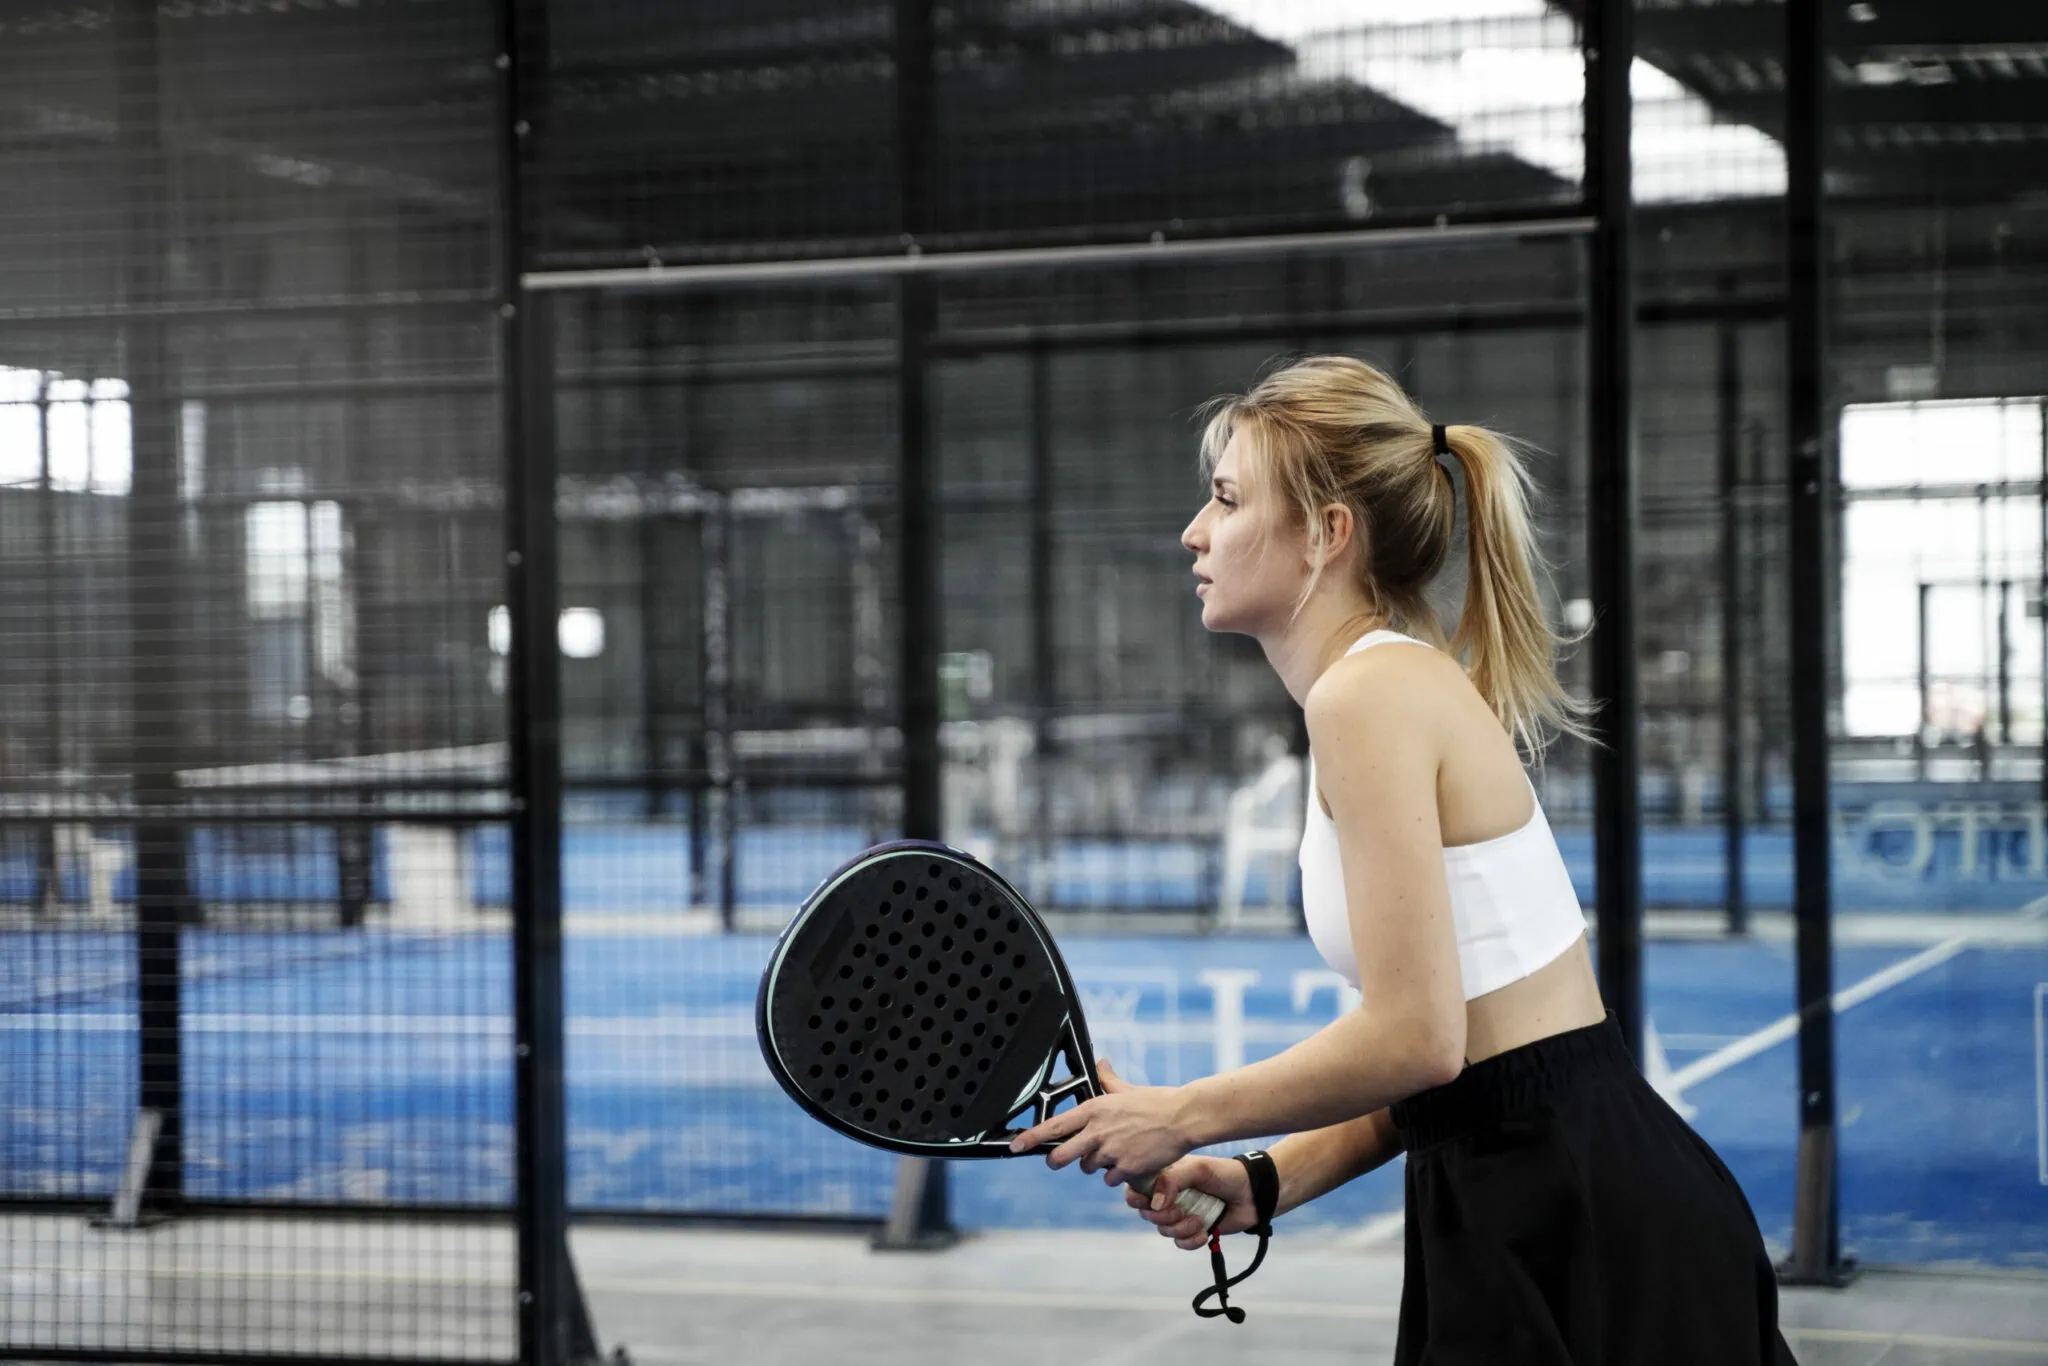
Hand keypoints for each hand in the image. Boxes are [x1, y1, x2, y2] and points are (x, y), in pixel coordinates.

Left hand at [1007, 1057, 1195, 1186]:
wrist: (1182, 1118)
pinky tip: (1129, 1162)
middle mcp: (1097, 1131)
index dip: (1031, 1137)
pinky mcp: (1126, 1168)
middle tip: (1058, 1160)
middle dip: (1056, 1160)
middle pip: (1061, 1156)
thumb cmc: (1157, 1102)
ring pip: (1088, 1168)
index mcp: (1094, 1109)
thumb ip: (1108, 1079)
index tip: (1016, 1145)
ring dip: (1096, 1164)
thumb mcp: (1126, 1089)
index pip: (1055, 1126)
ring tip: (1115, 1151)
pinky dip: (1116, 1175)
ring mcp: (1111, 1152)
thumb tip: (1101, 1063)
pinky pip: (1110, 1179)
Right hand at [1126, 1156, 1259, 1250]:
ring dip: (1180, 1229)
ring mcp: (1180, 1214)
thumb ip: (1172, 1181)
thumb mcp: (1198, 1169)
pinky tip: (1205, 1233)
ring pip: (1163, 1230)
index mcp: (1165, 1176)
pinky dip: (1191, 1241)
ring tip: (1199, 1220)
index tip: (1149, 1201)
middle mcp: (1169, 1196)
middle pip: (1147, 1213)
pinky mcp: (1193, 1231)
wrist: (1253, 1194)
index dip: (1135, 1198)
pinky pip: (1180, 1244)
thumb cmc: (1226, 1174)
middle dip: (1163, 1216)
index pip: (1135, 1188)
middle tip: (1181, 1210)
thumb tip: (1153, 1205)